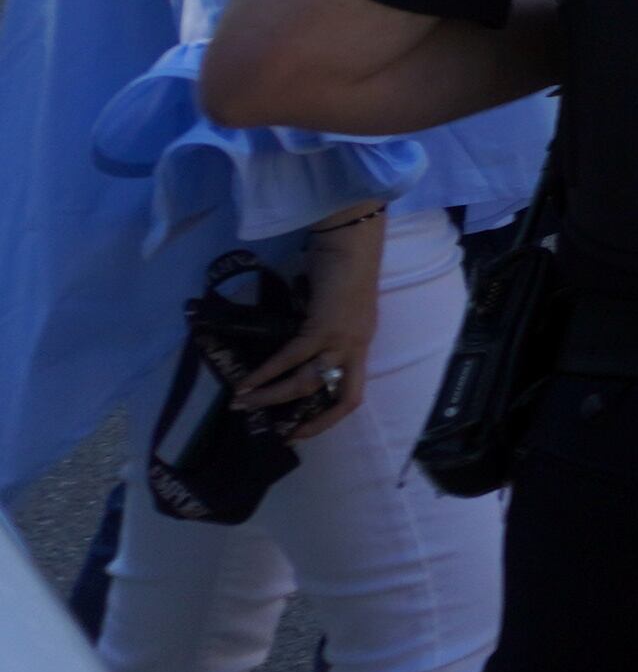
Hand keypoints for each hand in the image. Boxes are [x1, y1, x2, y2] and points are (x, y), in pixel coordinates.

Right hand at [234, 205, 384, 438]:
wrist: (351, 240)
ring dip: (273, 396)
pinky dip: (267, 372)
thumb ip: (321, 333)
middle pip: (341, 399)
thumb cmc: (342, 269)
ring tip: (242, 403)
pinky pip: (292, 357)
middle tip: (276, 432)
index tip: (301, 430)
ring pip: (308, 382)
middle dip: (311, 421)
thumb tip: (291, 351)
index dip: (329, 418)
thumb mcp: (336, 311)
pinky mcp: (324, 326)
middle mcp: (357, 347)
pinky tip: (246, 381)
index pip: (353, 395)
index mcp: (361, 346)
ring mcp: (343, 338)